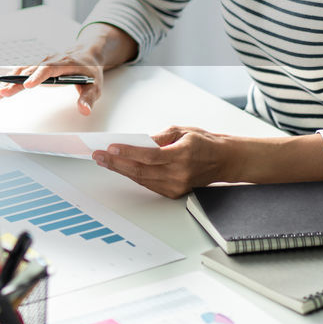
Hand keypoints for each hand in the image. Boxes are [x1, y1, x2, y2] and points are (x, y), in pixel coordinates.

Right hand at [0, 46, 104, 114]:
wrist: (86, 54)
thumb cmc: (90, 71)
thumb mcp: (95, 86)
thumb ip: (88, 99)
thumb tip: (84, 110)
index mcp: (65, 63)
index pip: (50, 69)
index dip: (38, 77)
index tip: (28, 85)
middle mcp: (50, 61)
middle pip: (30, 71)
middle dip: (15, 82)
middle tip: (3, 93)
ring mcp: (42, 63)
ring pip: (22, 71)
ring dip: (9, 81)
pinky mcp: (37, 67)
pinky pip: (21, 72)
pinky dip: (10, 80)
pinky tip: (1, 89)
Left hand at [91, 126, 231, 197]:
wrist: (224, 160)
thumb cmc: (204, 143)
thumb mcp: (182, 130)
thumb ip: (159, 137)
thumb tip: (137, 141)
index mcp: (182, 155)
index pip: (150, 155)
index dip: (128, 152)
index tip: (111, 148)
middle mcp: (179, 173)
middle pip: (141, 170)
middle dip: (116, 163)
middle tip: (99, 156)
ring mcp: (177, 186)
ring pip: (142, 179)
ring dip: (121, 170)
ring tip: (104, 161)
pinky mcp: (174, 192)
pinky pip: (149, 184)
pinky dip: (133, 176)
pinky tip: (121, 168)